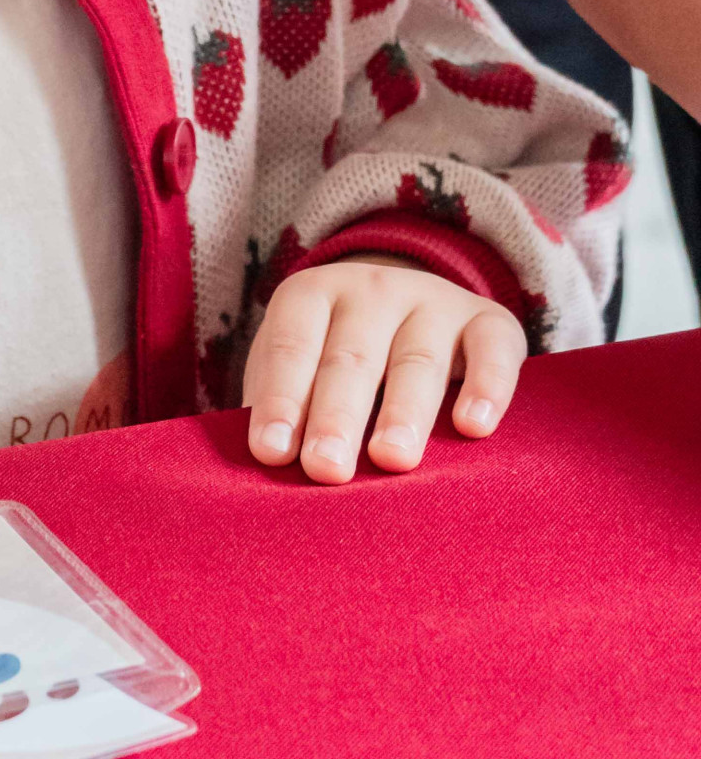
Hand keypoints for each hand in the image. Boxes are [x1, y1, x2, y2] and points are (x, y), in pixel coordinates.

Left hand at [243, 258, 525, 481]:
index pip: (291, 347)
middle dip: (336, 416)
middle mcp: (371, 289)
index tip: (272, 453)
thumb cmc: (334, 360)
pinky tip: (472, 427)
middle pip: (352, 357)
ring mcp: (433, 301)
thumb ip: (282, 407)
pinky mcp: (490, 320)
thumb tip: (265, 468)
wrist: (411, 308)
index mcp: (311, 295)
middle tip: (326, 468)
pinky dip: (486, 387)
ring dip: (403, 412)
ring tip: (390, 458)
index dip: (280, 399)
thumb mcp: (299, 368)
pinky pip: (493, 350)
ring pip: (418, 360)